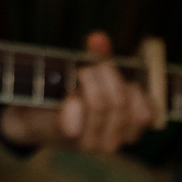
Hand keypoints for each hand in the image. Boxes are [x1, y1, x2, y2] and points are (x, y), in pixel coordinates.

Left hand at [0, 31, 154, 153]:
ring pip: (101, 105)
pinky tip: (70, 98)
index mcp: (129, 130)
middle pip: (121, 102)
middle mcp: (114, 142)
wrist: (35, 118)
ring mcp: (91, 143)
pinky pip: (76, 120)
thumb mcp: (92, 77)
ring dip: (89, 81)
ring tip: (79, 74)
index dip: (134, 89)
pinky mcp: (67, 138)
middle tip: (89, 67)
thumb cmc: (71, 96)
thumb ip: (100, 59)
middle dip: (105, 75)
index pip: (147, 113)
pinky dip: (73, 104)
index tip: (114, 75)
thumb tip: (98, 38)